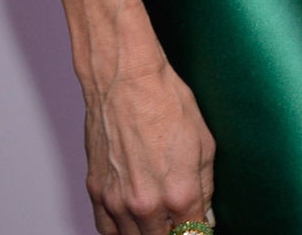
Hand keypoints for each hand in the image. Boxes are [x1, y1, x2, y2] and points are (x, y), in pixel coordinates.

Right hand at [81, 54, 214, 234]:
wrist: (126, 82)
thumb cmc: (167, 103)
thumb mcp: (205, 143)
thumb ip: (206, 187)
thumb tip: (206, 215)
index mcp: (179, 193)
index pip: (192, 234)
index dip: (199, 232)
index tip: (202, 228)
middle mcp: (145, 204)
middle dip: (174, 234)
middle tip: (180, 223)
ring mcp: (116, 201)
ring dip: (148, 233)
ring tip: (159, 223)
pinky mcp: (95, 192)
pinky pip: (106, 229)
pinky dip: (121, 231)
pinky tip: (133, 225)